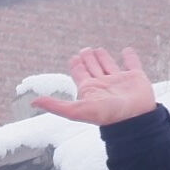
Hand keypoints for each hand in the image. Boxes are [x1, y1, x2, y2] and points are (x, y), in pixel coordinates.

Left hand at [31, 46, 156, 125]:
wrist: (134, 120)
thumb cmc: (107, 116)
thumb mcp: (77, 110)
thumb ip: (56, 106)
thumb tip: (33, 102)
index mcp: (90, 89)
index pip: (80, 74)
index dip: (76, 65)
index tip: (74, 57)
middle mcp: (103, 84)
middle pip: (93, 68)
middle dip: (88, 59)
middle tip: (85, 50)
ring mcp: (120, 81)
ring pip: (109, 65)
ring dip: (103, 58)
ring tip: (98, 50)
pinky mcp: (136, 77)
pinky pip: (133, 64)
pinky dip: (130, 57)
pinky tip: (127, 51)